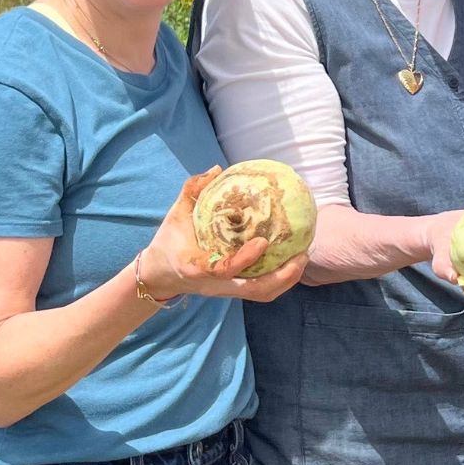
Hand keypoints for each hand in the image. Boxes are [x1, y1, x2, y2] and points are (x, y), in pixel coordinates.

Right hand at [143, 169, 309, 303]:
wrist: (160, 276)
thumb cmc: (170, 242)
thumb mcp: (175, 215)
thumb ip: (192, 191)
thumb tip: (217, 169)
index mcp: (195, 267)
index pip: (222, 269)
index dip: (244, 259)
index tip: (263, 241)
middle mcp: (214, 284)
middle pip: (254, 291)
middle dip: (282, 276)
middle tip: (302, 254)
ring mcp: (226, 291)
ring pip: (262, 295)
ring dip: (286, 280)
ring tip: (303, 257)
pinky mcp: (234, 292)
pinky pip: (261, 291)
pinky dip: (281, 280)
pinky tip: (293, 261)